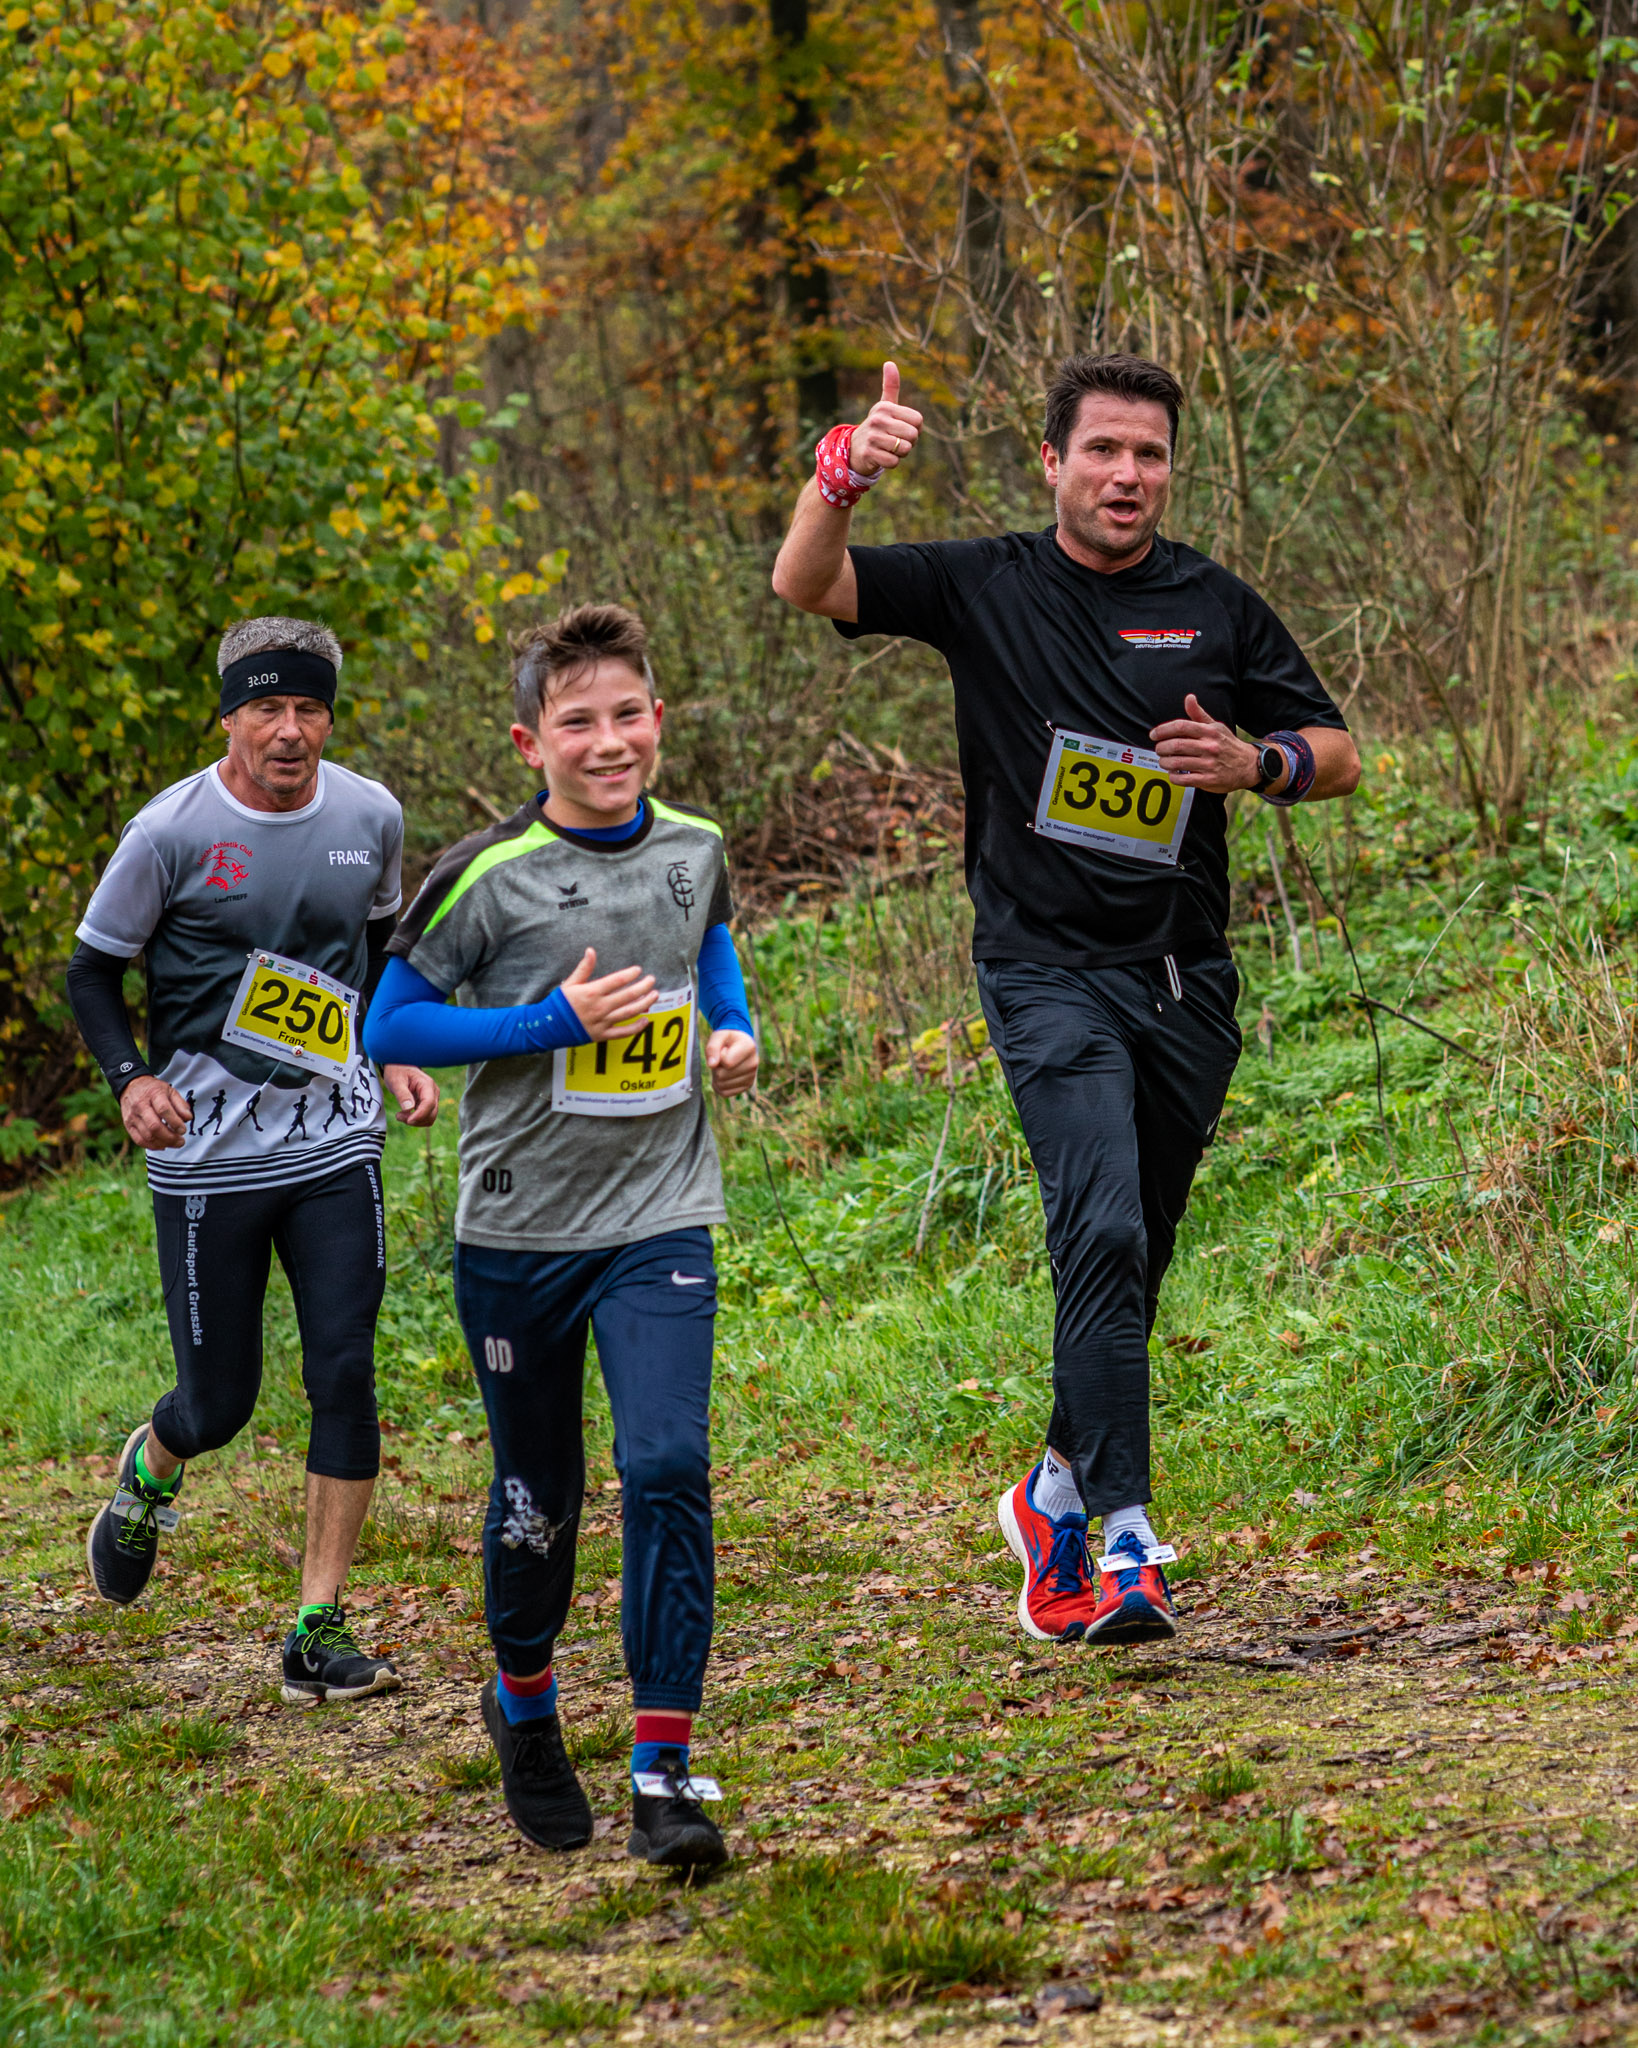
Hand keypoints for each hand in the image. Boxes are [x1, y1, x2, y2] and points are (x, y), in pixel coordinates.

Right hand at [120, 1075, 191, 1149]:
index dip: (175, 1122)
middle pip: (154, 1126)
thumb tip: (188, 1118)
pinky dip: (152, 1146)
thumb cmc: (154, 1090)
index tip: (183, 1130)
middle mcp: (140, 1105)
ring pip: (147, 1136)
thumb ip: (180, 1104)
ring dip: (163, 1143)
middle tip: (181, 1141)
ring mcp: (132, 1116)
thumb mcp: (170, 1090)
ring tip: (174, 1143)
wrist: (131, 1087)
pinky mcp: (128, 1125)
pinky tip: (162, 1145)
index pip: (164, 1110)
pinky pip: (139, 1140)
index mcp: (153, 1094)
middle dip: (170, 1137)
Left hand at [383, 1065, 439, 1125]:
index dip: (420, 1115)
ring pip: (430, 1118)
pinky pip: (426, 1117)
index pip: (429, 1103)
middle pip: (432, 1113)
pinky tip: (405, 1114)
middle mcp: (433, 1092)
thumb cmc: (397, 1071)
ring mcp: (432, 1098)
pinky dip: (416, 1120)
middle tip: (399, 1116)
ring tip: (401, 1115)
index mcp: (427, 1084)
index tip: (407, 1120)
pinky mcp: (427, 1103)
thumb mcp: (396, 1081)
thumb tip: (409, 1109)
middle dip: (416, 1120)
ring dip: (416, 1122)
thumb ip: (402, 1094)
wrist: (399, 1066)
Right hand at [560, 948, 656, 1040]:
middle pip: (627, 996)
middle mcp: (599, 1007)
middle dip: (643, 987)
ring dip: (644, 1003)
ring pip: (629, 1013)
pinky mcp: (602, 1035)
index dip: (630, 974)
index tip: (638, 970)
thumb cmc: (559, 1004)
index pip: (616, 981)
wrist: (548, 1027)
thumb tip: (591, 950)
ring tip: (654, 995)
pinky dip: (636, 1027)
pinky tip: (646, 1020)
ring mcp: (602, 1022)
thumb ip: (584, 968)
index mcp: (591, 992)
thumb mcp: (570, 983)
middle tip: (652, 980)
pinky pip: (623, 1032)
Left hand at [705, 1029, 757, 1097]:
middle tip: (722, 1059)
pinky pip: (725, 1093)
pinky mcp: (747, 1086)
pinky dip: (719, 1086)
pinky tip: (723, 1076)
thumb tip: (712, 1065)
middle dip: (716, 1068)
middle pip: (722, 1076)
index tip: (724, 1050)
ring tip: (724, 1066)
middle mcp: (753, 1063)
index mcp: (748, 1047)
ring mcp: (751, 1076)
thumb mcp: (718, 1036)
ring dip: (717, 1077)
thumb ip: (712, 1047)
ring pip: (722, 1086)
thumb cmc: (728, 1039)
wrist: (739, 1044)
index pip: (726, 1062)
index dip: (719, 1056)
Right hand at [848, 362, 923, 478]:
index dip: (915, 429)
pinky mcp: (869, 454)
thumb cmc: (877, 426)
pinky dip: (891, 463)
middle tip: (896, 441)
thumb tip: (889, 362)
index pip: (918, 420)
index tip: (902, 429)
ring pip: (904, 449)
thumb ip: (891, 386)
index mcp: (885, 407)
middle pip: (913, 435)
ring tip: (888, 448)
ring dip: (900, 453)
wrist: (855, 448)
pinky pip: (894, 462)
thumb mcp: (884, 406)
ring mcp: (873, 437)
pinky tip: (882, 457)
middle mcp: (878, 420)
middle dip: (909, 442)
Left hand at [1150, 692, 1262, 791]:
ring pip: (1177, 763)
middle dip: (1161, 748)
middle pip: (1176, 745)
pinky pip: (1183, 779)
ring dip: (1164, 762)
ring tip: (1163, 761)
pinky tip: (1173, 772)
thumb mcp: (1216, 726)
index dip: (1163, 730)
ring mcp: (1209, 764)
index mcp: (1209, 732)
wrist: (1248, 765)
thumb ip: (1199, 714)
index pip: (1181, 726)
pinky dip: (1173, 776)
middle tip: (1159, 749)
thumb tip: (1189, 698)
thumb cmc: (1227, 744)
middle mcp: (1209, 747)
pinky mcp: (1209, 780)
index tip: (1153, 735)